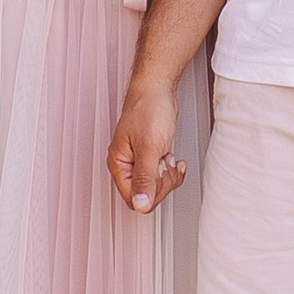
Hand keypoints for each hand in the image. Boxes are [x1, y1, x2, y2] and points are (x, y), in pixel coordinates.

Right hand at [109, 80, 186, 213]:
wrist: (157, 88)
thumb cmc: (149, 109)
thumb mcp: (149, 147)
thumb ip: (144, 178)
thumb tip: (140, 205)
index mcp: (118, 164)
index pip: (133, 198)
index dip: (151, 193)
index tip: (161, 176)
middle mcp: (125, 164)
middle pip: (145, 194)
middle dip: (161, 182)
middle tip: (165, 162)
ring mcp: (137, 159)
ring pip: (154, 185)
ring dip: (167, 175)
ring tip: (168, 156)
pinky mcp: (148, 154)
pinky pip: (160, 173)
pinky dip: (170, 169)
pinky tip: (174, 159)